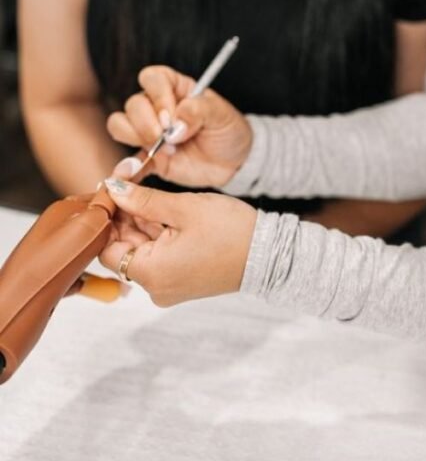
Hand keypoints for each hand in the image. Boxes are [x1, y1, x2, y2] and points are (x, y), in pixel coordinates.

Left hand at [99, 180, 256, 304]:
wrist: (267, 253)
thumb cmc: (230, 230)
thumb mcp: (183, 208)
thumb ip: (143, 200)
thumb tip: (113, 190)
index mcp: (151, 273)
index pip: (107, 249)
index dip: (106, 219)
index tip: (110, 193)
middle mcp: (155, 288)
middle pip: (123, 251)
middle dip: (124, 219)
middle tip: (127, 188)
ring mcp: (169, 287)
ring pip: (141, 252)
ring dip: (140, 225)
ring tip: (148, 197)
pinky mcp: (181, 281)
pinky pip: (158, 257)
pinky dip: (156, 236)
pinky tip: (162, 214)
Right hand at [106, 66, 252, 187]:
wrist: (234, 162)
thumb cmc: (227, 130)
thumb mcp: (221, 115)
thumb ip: (198, 111)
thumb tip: (175, 125)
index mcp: (175, 88)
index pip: (152, 78)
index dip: (158, 96)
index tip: (171, 116)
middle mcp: (156, 107)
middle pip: (133, 104)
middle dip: (146, 122)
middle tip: (167, 137)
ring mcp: (149, 132)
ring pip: (120, 126)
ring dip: (134, 138)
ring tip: (163, 151)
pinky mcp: (149, 158)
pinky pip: (127, 162)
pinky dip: (126, 168)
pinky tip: (131, 173)